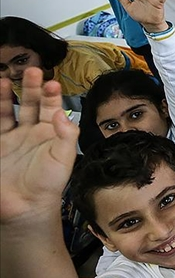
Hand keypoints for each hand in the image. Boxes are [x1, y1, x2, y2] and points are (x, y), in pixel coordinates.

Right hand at [1, 68, 78, 222]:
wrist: (25, 207)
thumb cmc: (48, 184)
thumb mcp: (64, 158)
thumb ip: (66, 135)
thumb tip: (60, 112)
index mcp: (51, 134)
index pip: (51, 108)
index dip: (51, 95)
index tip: (51, 82)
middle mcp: (31, 132)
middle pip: (30, 104)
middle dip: (31, 87)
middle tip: (32, 70)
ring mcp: (12, 138)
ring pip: (8, 110)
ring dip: (7, 94)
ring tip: (5, 78)